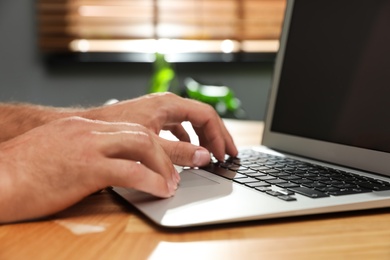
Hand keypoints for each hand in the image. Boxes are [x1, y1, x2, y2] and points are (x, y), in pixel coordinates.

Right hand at [0, 117, 178, 222]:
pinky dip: (152, 181)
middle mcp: (88, 131)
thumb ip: (80, 151)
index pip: (128, 128)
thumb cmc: (20, 172)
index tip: (160, 158)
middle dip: (164, 153)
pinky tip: (160, 191)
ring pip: (142, 145)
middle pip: (141, 133)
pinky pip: (131, 171)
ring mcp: (88, 146)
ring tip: (171, 184)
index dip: (150, 144)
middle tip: (174, 173)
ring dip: (163, 166)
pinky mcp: (87, 167)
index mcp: (81, 127)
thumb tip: (102, 164)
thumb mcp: (54, 152)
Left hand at [80, 92, 237, 161]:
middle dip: (216, 136)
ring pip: (191, 123)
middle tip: (228, 154)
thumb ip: (178, 152)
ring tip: (211, 154)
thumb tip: (205, 157)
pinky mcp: (152, 120)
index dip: (219, 136)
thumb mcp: (149, 144)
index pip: (206, 116)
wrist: (87, 129)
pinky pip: (179, 128)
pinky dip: (188, 140)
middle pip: (202, 117)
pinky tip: (187, 151)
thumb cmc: (113, 132)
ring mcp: (159, 111)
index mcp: (169, 104)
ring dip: (203, 139)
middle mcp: (166, 104)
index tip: (225, 154)